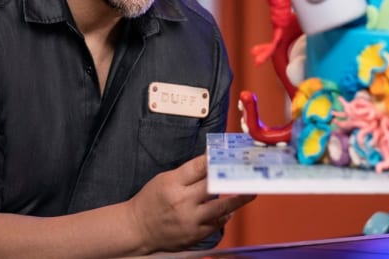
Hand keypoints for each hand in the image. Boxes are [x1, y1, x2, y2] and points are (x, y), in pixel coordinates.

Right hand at [126, 154, 254, 251]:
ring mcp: (190, 220)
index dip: (216, 159)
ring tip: (250, 192)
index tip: (230, 153)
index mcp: (173, 184)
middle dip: (232, 178)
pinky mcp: (195, 234)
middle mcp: (183, 202)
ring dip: (238, 199)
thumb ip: (187, 173)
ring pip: (221, 208)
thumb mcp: (164, 179)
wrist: (138, 228)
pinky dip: (224, 216)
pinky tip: (230, 210)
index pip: (199, 167)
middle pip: (214, 187)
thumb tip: (210, 164)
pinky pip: (216, 224)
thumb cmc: (150, 201)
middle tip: (249, 172)